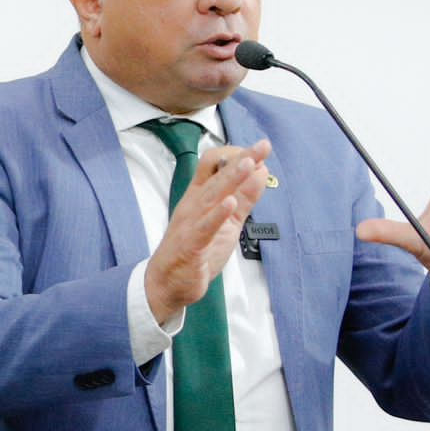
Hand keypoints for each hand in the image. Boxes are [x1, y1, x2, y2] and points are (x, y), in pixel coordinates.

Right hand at [145, 139, 271, 324]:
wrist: (167, 283)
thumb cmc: (195, 251)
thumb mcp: (228, 222)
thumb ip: (244, 199)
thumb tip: (261, 174)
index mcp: (200, 196)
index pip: (214, 165)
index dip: (235, 155)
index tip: (256, 152)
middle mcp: (194, 204)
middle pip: (217, 175)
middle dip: (241, 159)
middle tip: (261, 147)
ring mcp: (191, 223)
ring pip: (211, 195)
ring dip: (230, 179)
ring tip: (248, 164)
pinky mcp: (191, 244)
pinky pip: (204, 227)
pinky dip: (217, 214)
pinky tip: (230, 203)